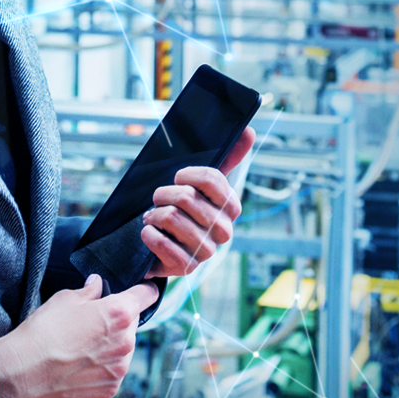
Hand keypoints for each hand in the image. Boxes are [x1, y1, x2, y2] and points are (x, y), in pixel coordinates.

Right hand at [0, 274, 156, 397]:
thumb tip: (97, 285)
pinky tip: (80, 364)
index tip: (142, 291)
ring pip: (123, 349)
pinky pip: (114, 371)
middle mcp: (126, 341)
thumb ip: (89, 291)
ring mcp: (120, 367)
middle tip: (91, 324)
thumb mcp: (64, 299)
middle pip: (132, 324)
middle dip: (117, 321)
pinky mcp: (111, 388)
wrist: (24, 372)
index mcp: (119, 313)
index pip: (147, 295)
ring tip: (81, 347)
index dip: (144, 290)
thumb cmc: (43, 333)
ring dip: (111, 345)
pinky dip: (102, 367)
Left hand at [142, 127, 254, 278]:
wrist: (162, 246)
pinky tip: (149, 234)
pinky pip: (162, 244)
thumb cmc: (183, 210)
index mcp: (231, 207)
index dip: (186, 175)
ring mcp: (206, 251)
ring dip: (153, 215)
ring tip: (152, 218)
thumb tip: (249, 130)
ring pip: (171, 217)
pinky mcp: (186, 267)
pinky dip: (149, 235)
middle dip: (163, 194)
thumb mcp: (200, 184)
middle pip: (186, 197)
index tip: (177, 179)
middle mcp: (223, 230)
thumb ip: (226, 158)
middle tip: (159, 201)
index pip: (211, 178)